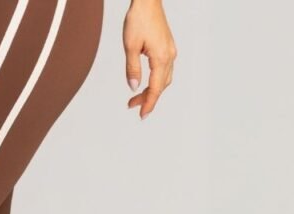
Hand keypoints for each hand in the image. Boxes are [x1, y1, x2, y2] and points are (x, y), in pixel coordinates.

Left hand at [123, 0, 176, 118]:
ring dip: (151, 90)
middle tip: (132, 106)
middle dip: (148, 98)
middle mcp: (169, 56)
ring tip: (135, 98)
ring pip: (164, 78)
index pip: (156, 87)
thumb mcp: (130, 46)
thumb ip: (132, 68)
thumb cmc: (138, 19)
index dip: (149, 103)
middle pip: (161, 85)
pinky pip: (164, 70)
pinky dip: (155, 80)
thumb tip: (133, 87)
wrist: (147, 1)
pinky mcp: (167, 48)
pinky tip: (146, 82)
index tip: (142, 115)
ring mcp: (170, 52)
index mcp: (161, 57)